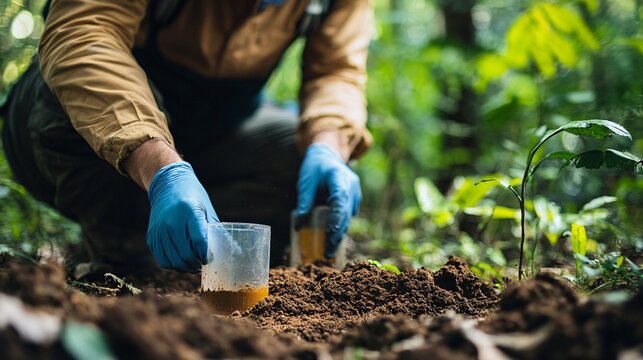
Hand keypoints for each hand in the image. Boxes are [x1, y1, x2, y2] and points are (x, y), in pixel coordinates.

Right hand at [147, 161, 217, 271]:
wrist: (167, 185)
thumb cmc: (192, 196)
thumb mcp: (207, 209)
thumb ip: (216, 230)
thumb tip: (233, 250)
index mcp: (189, 212)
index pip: (199, 241)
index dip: (206, 255)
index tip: (210, 258)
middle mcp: (171, 222)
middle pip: (186, 254)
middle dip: (197, 263)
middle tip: (203, 263)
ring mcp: (160, 230)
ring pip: (174, 261)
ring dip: (186, 267)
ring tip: (194, 264)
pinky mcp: (152, 237)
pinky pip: (163, 259)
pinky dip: (174, 264)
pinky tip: (182, 260)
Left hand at [296, 143, 361, 257]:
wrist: (327, 156)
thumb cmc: (314, 167)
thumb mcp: (305, 182)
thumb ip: (304, 201)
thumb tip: (299, 226)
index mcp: (339, 177)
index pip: (340, 200)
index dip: (337, 219)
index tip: (331, 235)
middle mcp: (351, 185)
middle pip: (346, 213)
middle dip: (337, 234)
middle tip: (327, 252)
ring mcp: (354, 192)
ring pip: (348, 217)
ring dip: (340, 234)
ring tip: (329, 251)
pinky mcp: (353, 199)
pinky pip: (348, 215)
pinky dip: (341, 227)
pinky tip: (332, 240)